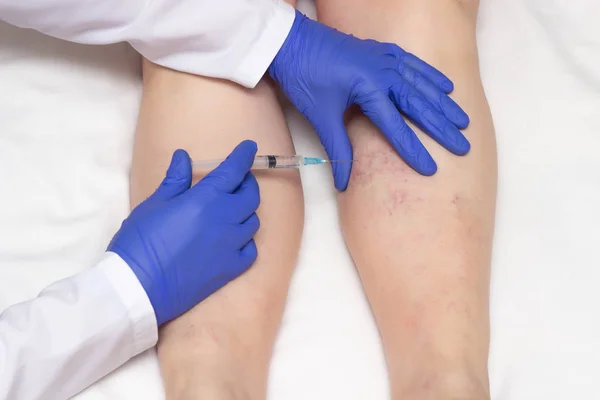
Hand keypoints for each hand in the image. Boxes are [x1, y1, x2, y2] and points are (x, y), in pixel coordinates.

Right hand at [108, 141, 260, 325]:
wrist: (137, 288)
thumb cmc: (140, 242)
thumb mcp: (154, 204)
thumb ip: (175, 180)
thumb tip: (184, 156)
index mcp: (204, 200)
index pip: (233, 171)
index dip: (243, 156)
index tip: (249, 147)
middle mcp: (224, 220)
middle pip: (250, 196)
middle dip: (247, 183)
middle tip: (238, 180)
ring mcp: (230, 246)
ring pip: (253, 222)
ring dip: (246, 211)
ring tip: (234, 209)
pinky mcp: (230, 269)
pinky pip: (250, 250)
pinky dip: (246, 240)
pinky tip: (235, 239)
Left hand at [269, 11, 469, 190]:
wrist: (290, 41)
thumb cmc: (304, 77)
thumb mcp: (321, 116)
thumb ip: (338, 148)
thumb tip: (344, 182)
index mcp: (368, 88)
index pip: (396, 127)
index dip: (414, 150)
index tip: (431, 169)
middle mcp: (383, 71)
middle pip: (419, 104)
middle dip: (441, 127)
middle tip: (462, 146)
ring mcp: (384, 58)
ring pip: (422, 83)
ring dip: (443, 103)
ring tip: (463, 120)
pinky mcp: (380, 50)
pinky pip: (413, 64)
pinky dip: (430, 76)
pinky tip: (445, 86)